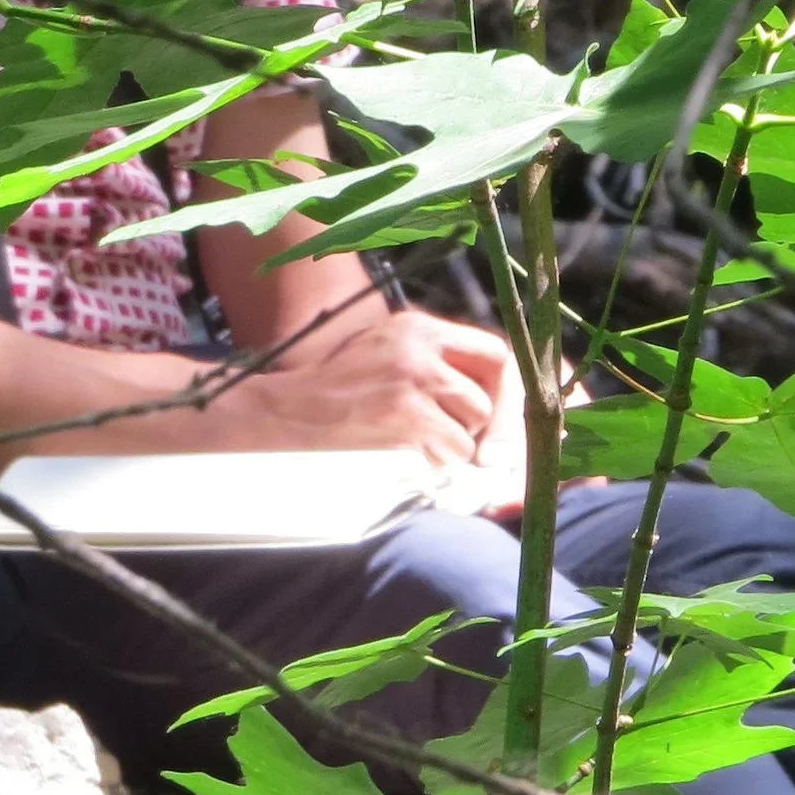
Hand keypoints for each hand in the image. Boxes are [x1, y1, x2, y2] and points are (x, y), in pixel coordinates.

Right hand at [226, 307, 513, 470]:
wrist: (286, 415)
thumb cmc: (336, 394)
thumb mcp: (385, 355)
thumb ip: (435, 365)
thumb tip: (495, 401)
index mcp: (418, 327)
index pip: (495, 353)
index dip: (508, 392)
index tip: (506, 421)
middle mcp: (421, 346)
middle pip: (489, 396)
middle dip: (485, 431)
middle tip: (470, 451)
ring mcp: (414, 380)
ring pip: (473, 430)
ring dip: (454, 450)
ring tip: (416, 447)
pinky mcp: (407, 416)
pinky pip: (451, 454)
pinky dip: (435, 467)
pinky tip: (404, 459)